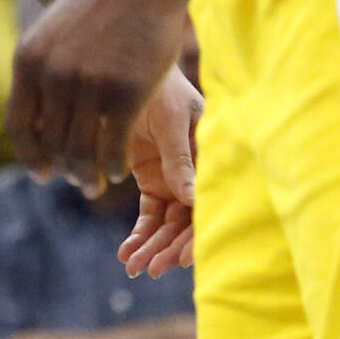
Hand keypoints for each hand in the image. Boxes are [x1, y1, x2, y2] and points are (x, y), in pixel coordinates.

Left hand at [9, 0, 192, 198]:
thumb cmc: (98, 5)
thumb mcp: (53, 34)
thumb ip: (40, 73)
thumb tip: (33, 120)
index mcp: (29, 61)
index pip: (19, 125)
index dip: (30, 155)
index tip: (43, 174)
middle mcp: (53, 76)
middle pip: (51, 143)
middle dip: (64, 169)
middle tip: (78, 183)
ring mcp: (89, 86)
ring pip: (81, 151)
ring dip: (87, 175)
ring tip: (95, 184)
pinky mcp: (126, 94)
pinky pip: (113, 147)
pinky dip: (114, 165)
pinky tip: (119, 170)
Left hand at [118, 66, 201, 275]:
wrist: (133, 70)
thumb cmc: (162, 87)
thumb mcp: (173, 119)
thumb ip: (180, 157)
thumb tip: (192, 201)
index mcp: (213, 161)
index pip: (208, 206)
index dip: (196, 235)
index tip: (180, 259)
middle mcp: (197, 176)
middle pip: (186, 222)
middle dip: (168, 247)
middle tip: (151, 268)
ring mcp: (175, 180)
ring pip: (165, 224)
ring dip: (151, 246)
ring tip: (133, 266)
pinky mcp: (153, 180)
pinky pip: (148, 215)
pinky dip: (138, 234)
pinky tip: (126, 252)